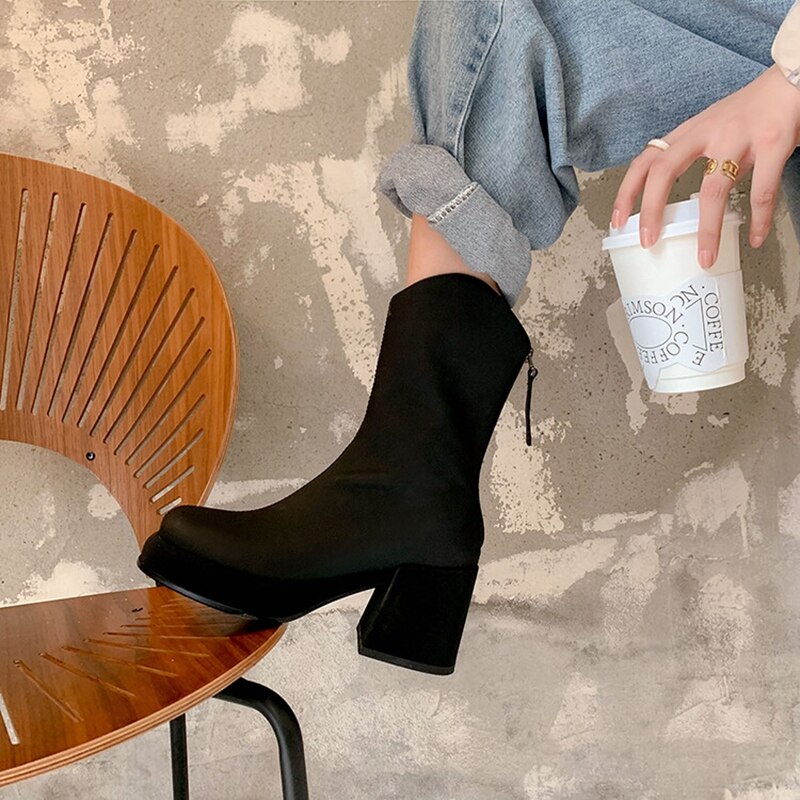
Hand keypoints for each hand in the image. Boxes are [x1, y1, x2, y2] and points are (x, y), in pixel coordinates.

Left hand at [611, 65, 799, 267]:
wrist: (795, 76)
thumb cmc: (752, 110)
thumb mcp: (714, 129)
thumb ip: (697, 159)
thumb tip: (684, 200)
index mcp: (690, 131)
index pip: (646, 160)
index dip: (627, 191)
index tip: (617, 220)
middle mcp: (708, 132)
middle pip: (664, 170)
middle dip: (651, 210)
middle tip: (648, 241)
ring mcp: (739, 137)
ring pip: (714, 190)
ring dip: (708, 229)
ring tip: (706, 257)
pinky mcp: (772, 143)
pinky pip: (762, 190)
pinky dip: (759, 219)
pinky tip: (756, 237)